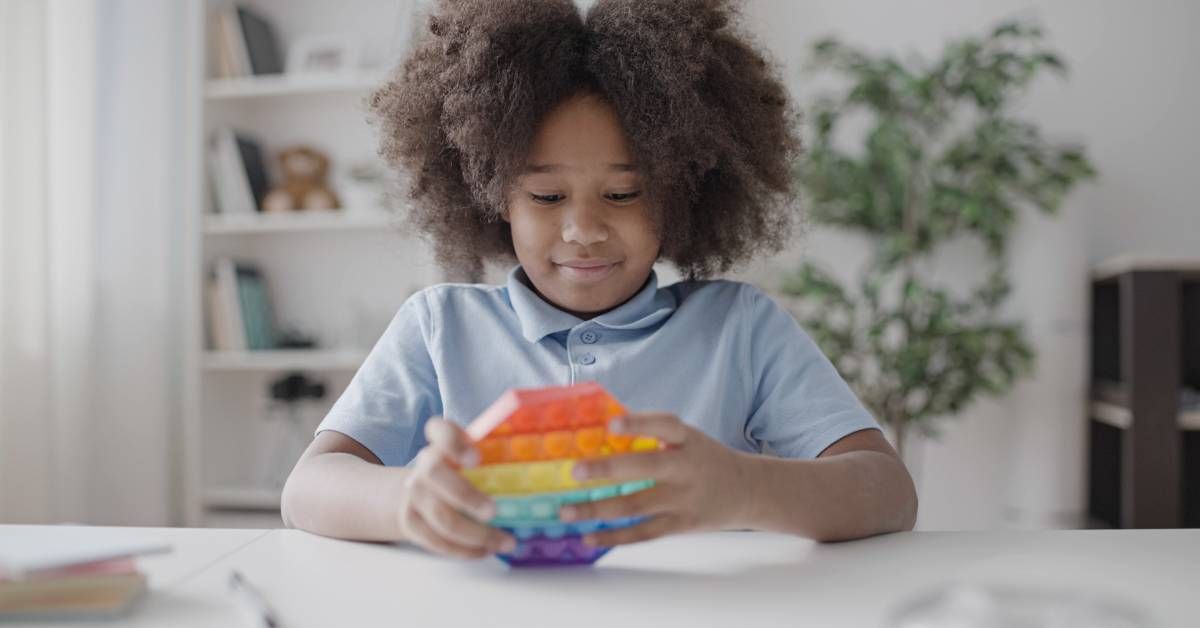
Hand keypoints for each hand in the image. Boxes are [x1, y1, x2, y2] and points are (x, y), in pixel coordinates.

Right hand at [395, 418, 515, 557]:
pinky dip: (465, 550)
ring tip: (506, 542)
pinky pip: (437, 541)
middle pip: (435, 474)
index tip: (476, 458)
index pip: (438, 429)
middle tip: (494, 511)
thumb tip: (550, 465)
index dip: (453, 442)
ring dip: (476, 535)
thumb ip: (496, 453)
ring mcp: (413, 495)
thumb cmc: (459, 473)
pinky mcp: (410, 522)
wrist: (416, 492)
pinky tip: (485, 550)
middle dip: (466, 495)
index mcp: (442, 444)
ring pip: (441, 517)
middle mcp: (423, 465)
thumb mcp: (473, 456)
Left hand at [558, 412, 755, 546]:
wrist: (747, 491)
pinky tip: (588, 537)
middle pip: (646, 468)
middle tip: (574, 471)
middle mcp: (686, 468)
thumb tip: (599, 423)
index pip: (664, 425)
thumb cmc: (704, 458)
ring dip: (597, 509)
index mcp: (688, 440)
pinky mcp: (680, 525)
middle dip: (608, 470)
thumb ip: (652, 433)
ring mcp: (684, 499)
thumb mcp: (688, 438)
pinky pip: (643, 533)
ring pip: (636, 506)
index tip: (611, 423)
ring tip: (565, 512)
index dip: (639, 423)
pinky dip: (614, 537)